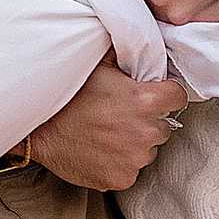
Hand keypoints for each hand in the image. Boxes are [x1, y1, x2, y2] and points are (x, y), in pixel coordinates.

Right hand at [27, 50, 190, 190]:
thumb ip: (126, 55)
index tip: (157, 97)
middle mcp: (145, 132)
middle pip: (163, 126)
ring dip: (135, 143)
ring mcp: (134, 158)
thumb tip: (141, 40)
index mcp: (145, 101)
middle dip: (149, 121)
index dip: (167, 95)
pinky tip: (102, 150)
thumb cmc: (68, 96)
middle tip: (122, 116)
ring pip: (148, 150)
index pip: (178, 98)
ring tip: (108, 134)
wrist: (40, 130)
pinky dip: (120, 163)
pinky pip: (131, 169)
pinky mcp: (122, 178)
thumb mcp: (99, 66)